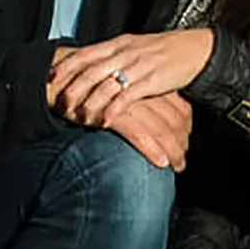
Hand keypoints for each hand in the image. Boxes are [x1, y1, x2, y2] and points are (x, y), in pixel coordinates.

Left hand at [48, 30, 214, 125]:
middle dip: (72, 90)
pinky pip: (126, 97)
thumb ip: (112, 56)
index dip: (66, 66)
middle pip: (90, 71)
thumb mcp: (133, 48)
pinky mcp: (151, 80)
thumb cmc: (162, 51)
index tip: (50, 78)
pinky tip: (104, 121)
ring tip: (79, 118)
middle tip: (60, 105)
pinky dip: (112, 110)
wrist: (193, 49)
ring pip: (105, 85)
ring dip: (89, 104)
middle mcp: (124, 53)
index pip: (84, 53)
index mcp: (117, 44)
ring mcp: (137, 66)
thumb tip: (89, 66)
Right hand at [59, 90, 191, 169]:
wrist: (62, 81)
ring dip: (172, 151)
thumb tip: (160, 122)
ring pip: (161, 129)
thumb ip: (142, 103)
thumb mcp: (123, 94)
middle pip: (175, 121)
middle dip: (181, 144)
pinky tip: (160, 163)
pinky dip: (152, 149)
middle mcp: (144, 92)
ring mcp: (129, 102)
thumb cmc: (93, 91)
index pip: (181, 108)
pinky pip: (139, 133)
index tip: (185, 145)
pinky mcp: (113, 113)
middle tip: (182, 162)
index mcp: (149, 84)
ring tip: (176, 166)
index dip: (187, 129)